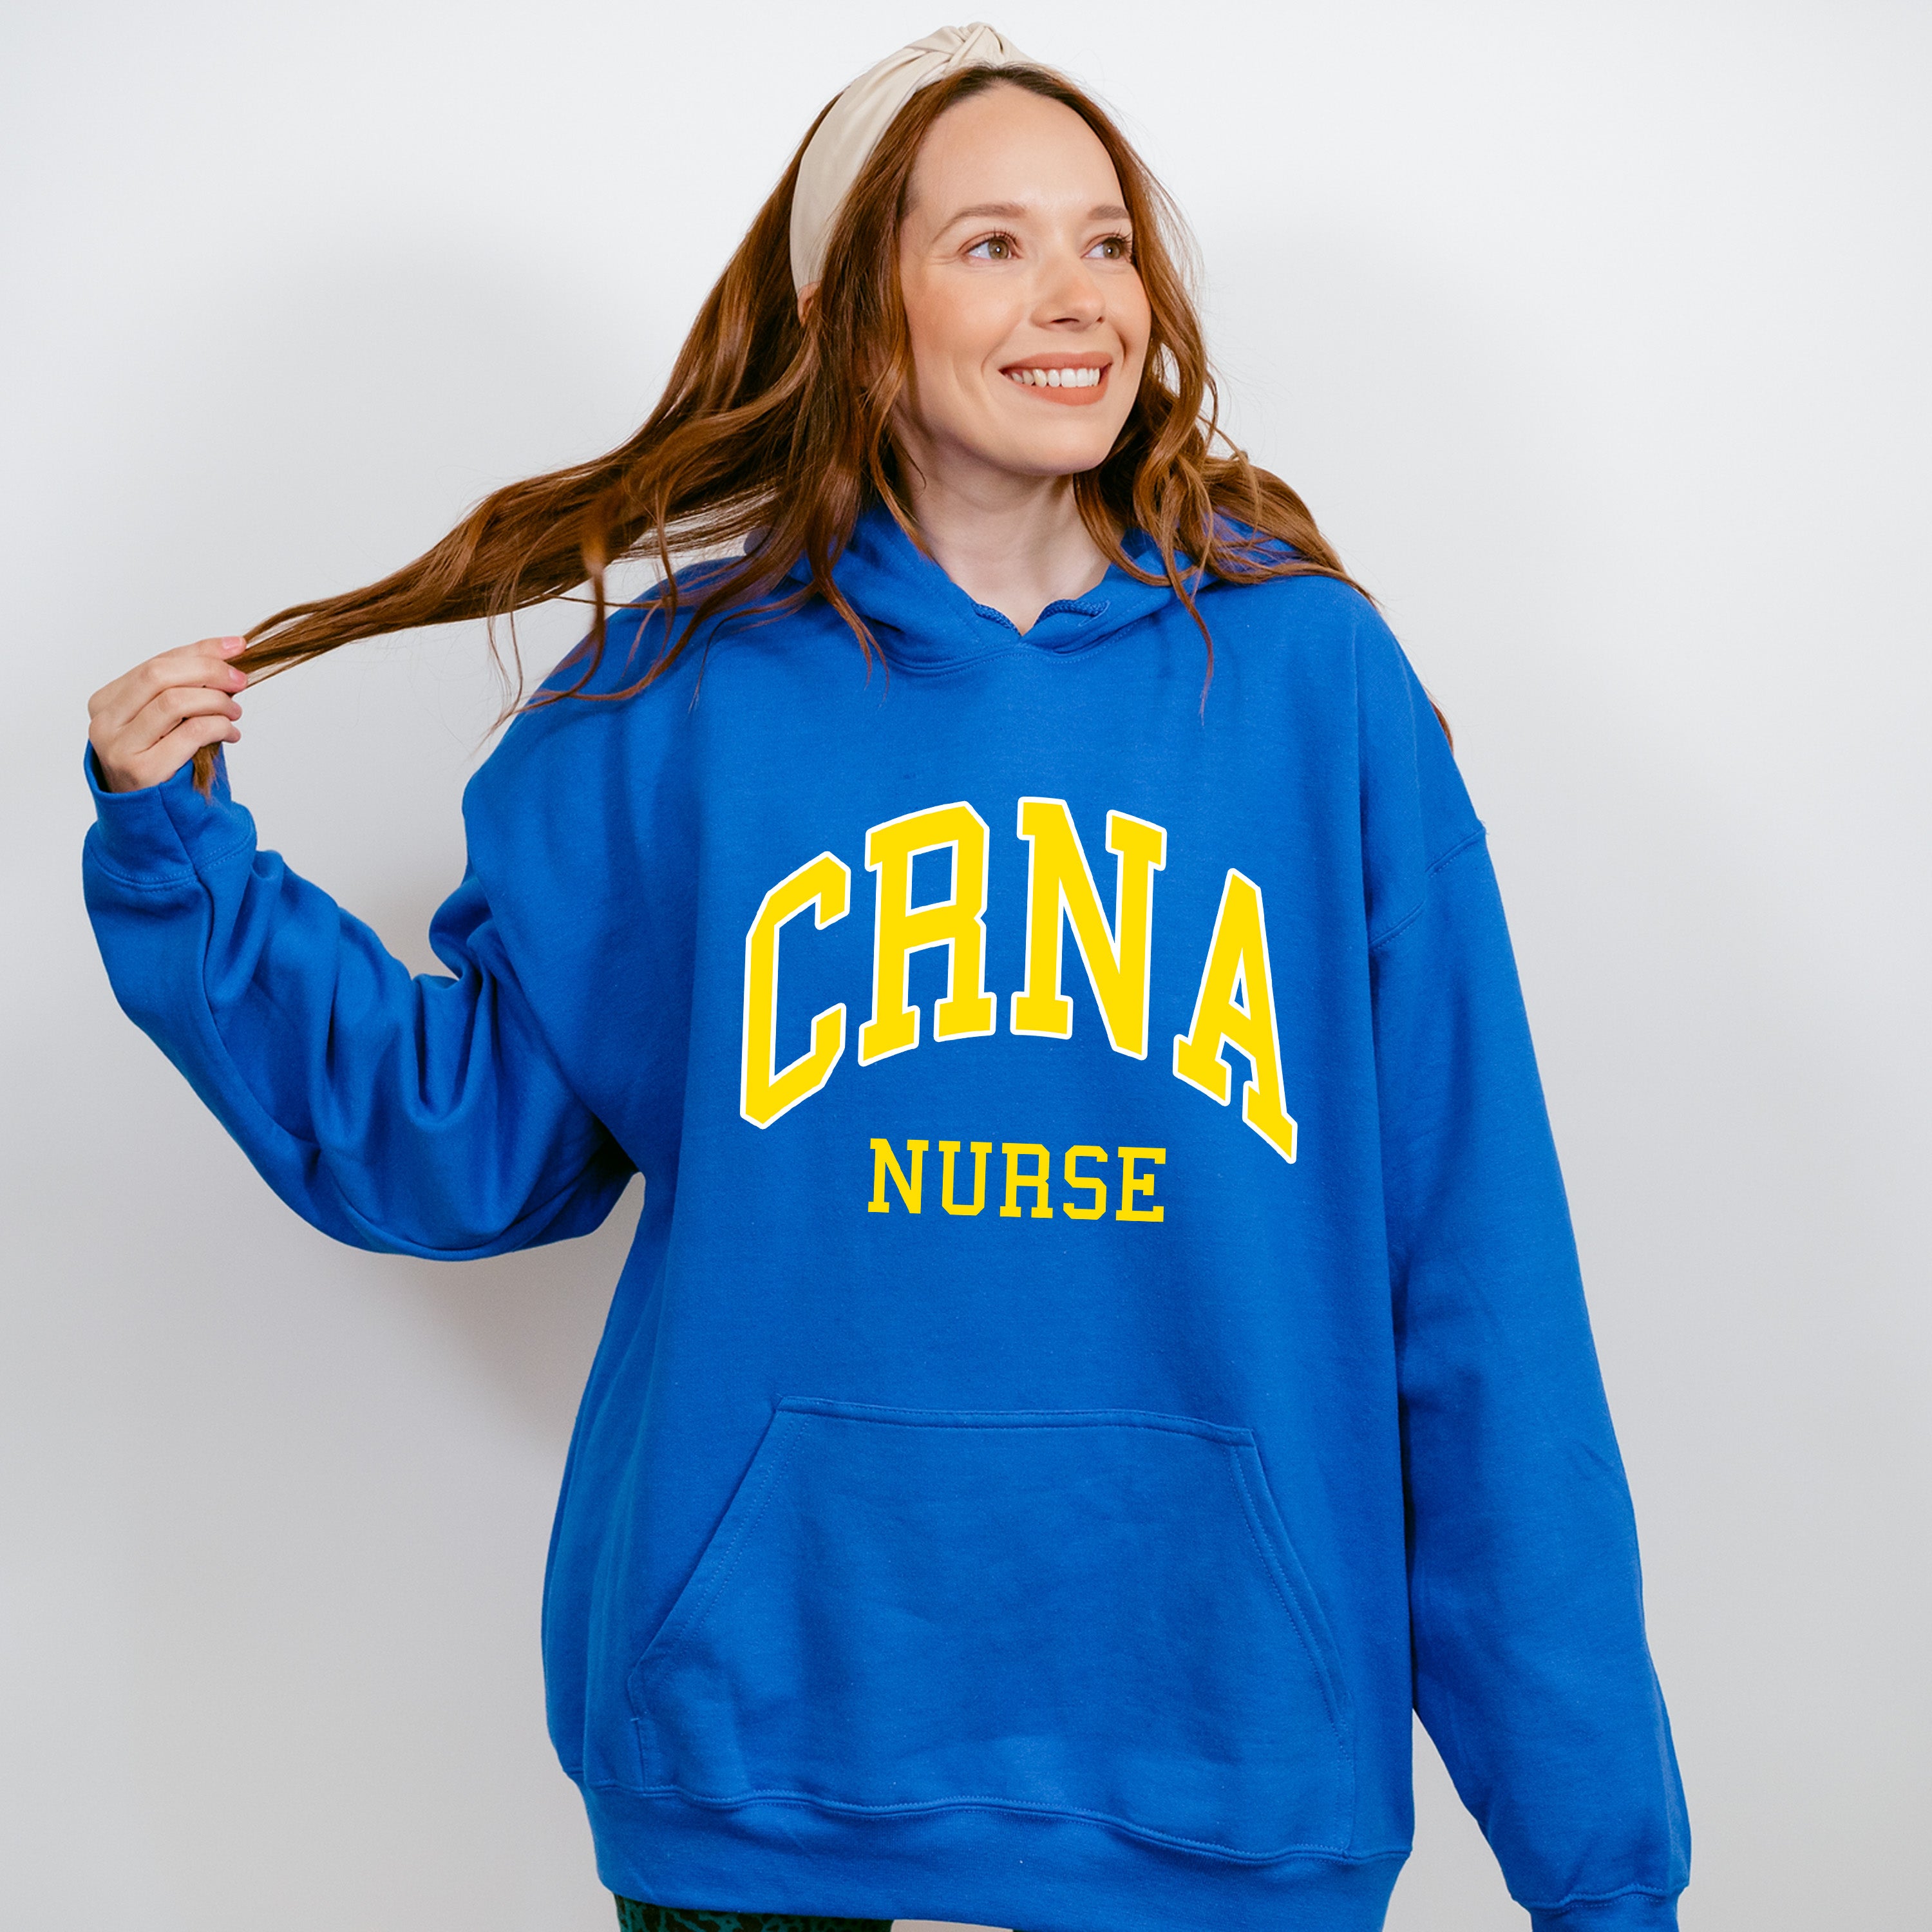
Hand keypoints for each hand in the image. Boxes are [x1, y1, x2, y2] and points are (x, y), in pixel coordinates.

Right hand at [88, 636, 248, 793]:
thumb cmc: (163, 763)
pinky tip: (231, 733)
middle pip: (159, 675)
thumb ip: (185, 689)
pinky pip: (189, 733)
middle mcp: (105, 722)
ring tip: (236, 711)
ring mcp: (119, 746)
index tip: (236, 647)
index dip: (200, 651)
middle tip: (240, 680)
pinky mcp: (142, 770)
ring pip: (173, 701)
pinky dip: (219, 727)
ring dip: (216, 701)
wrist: (151, 817)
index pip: (156, 663)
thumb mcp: (169, 722)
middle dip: (208, 670)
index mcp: (106, 701)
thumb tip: (228, 655)